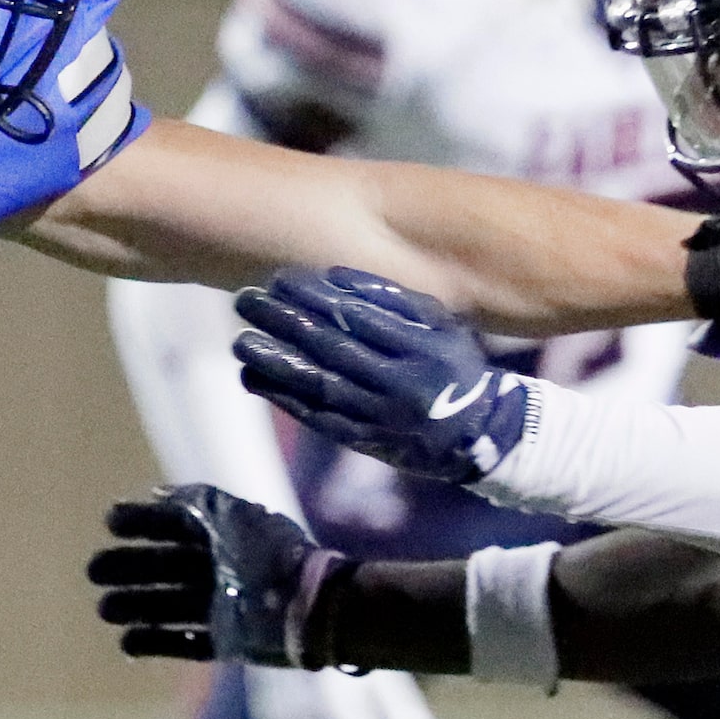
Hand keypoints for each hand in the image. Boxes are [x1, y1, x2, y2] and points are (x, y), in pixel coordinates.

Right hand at [87, 484, 346, 667]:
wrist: (309, 606)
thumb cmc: (269, 554)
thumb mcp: (230, 515)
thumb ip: (192, 500)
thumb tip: (153, 494)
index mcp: (223, 536)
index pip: (173, 525)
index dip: (141, 521)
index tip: (111, 522)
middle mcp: (219, 570)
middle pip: (163, 567)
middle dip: (128, 567)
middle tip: (94, 571)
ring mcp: (222, 607)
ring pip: (167, 605)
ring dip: (135, 605)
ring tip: (104, 608)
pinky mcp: (228, 642)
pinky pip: (185, 644)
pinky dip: (155, 643)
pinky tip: (126, 642)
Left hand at [231, 268, 530, 483]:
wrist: (478, 435)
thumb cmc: (453, 364)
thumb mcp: (441, 324)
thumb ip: (395, 299)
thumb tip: (334, 276)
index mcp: (425, 349)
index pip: (361, 317)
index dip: (316, 297)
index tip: (281, 279)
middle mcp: (402, 385)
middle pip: (334, 349)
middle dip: (286, 323)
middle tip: (246, 300)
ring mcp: (382, 418)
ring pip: (320, 386)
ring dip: (275, 362)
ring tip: (241, 340)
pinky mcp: (365, 442)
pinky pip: (317, 418)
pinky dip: (282, 398)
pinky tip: (252, 377)